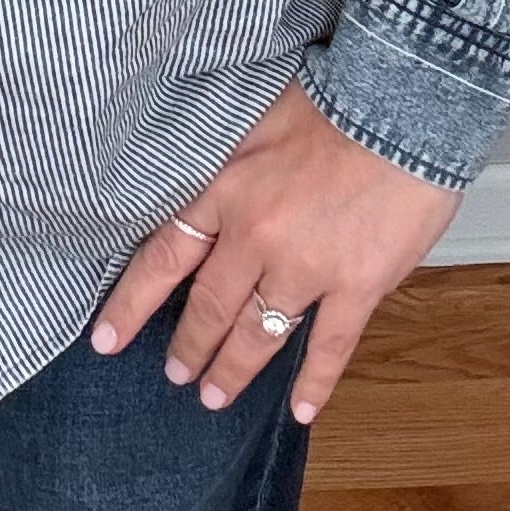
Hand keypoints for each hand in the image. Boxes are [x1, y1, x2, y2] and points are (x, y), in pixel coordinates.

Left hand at [88, 82, 460, 426]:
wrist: (403, 104)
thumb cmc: (334, 99)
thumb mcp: (254, 116)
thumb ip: (225, 160)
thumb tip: (199, 182)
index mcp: (226, 190)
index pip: (164, 257)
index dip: (131, 303)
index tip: (105, 339)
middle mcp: (256, 237)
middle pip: (209, 306)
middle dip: (188, 346)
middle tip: (174, 374)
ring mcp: (307, 267)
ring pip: (258, 333)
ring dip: (233, 369)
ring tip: (215, 396)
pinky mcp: (357, 285)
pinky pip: (329, 347)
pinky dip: (314, 383)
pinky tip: (300, 411)